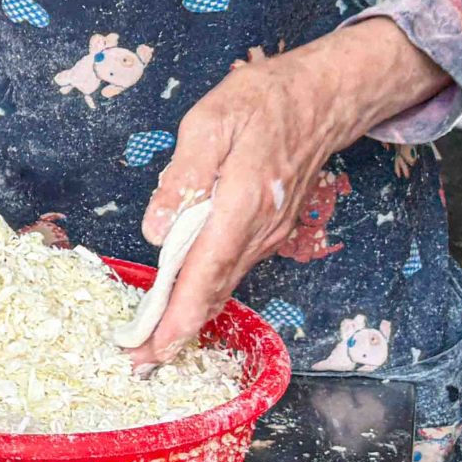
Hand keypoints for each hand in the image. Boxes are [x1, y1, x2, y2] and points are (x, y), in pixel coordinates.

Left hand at [129, 20, 449, 364]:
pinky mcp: (268, 230)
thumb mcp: (210, 124)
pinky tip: (184, 305)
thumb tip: (156, 231)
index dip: (179, 317)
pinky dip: (207, 293)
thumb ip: (182, 179)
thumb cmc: (263, 102)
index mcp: (241, 204)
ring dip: (190, 317)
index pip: (205, 273)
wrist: (322, 99)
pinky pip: (232, 269)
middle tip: (139, 362)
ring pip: (224, 284)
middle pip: (214, 292)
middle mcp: (258, 230)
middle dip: (177, 331)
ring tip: (153, 342)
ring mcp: (268, 234)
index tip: (154, 348)